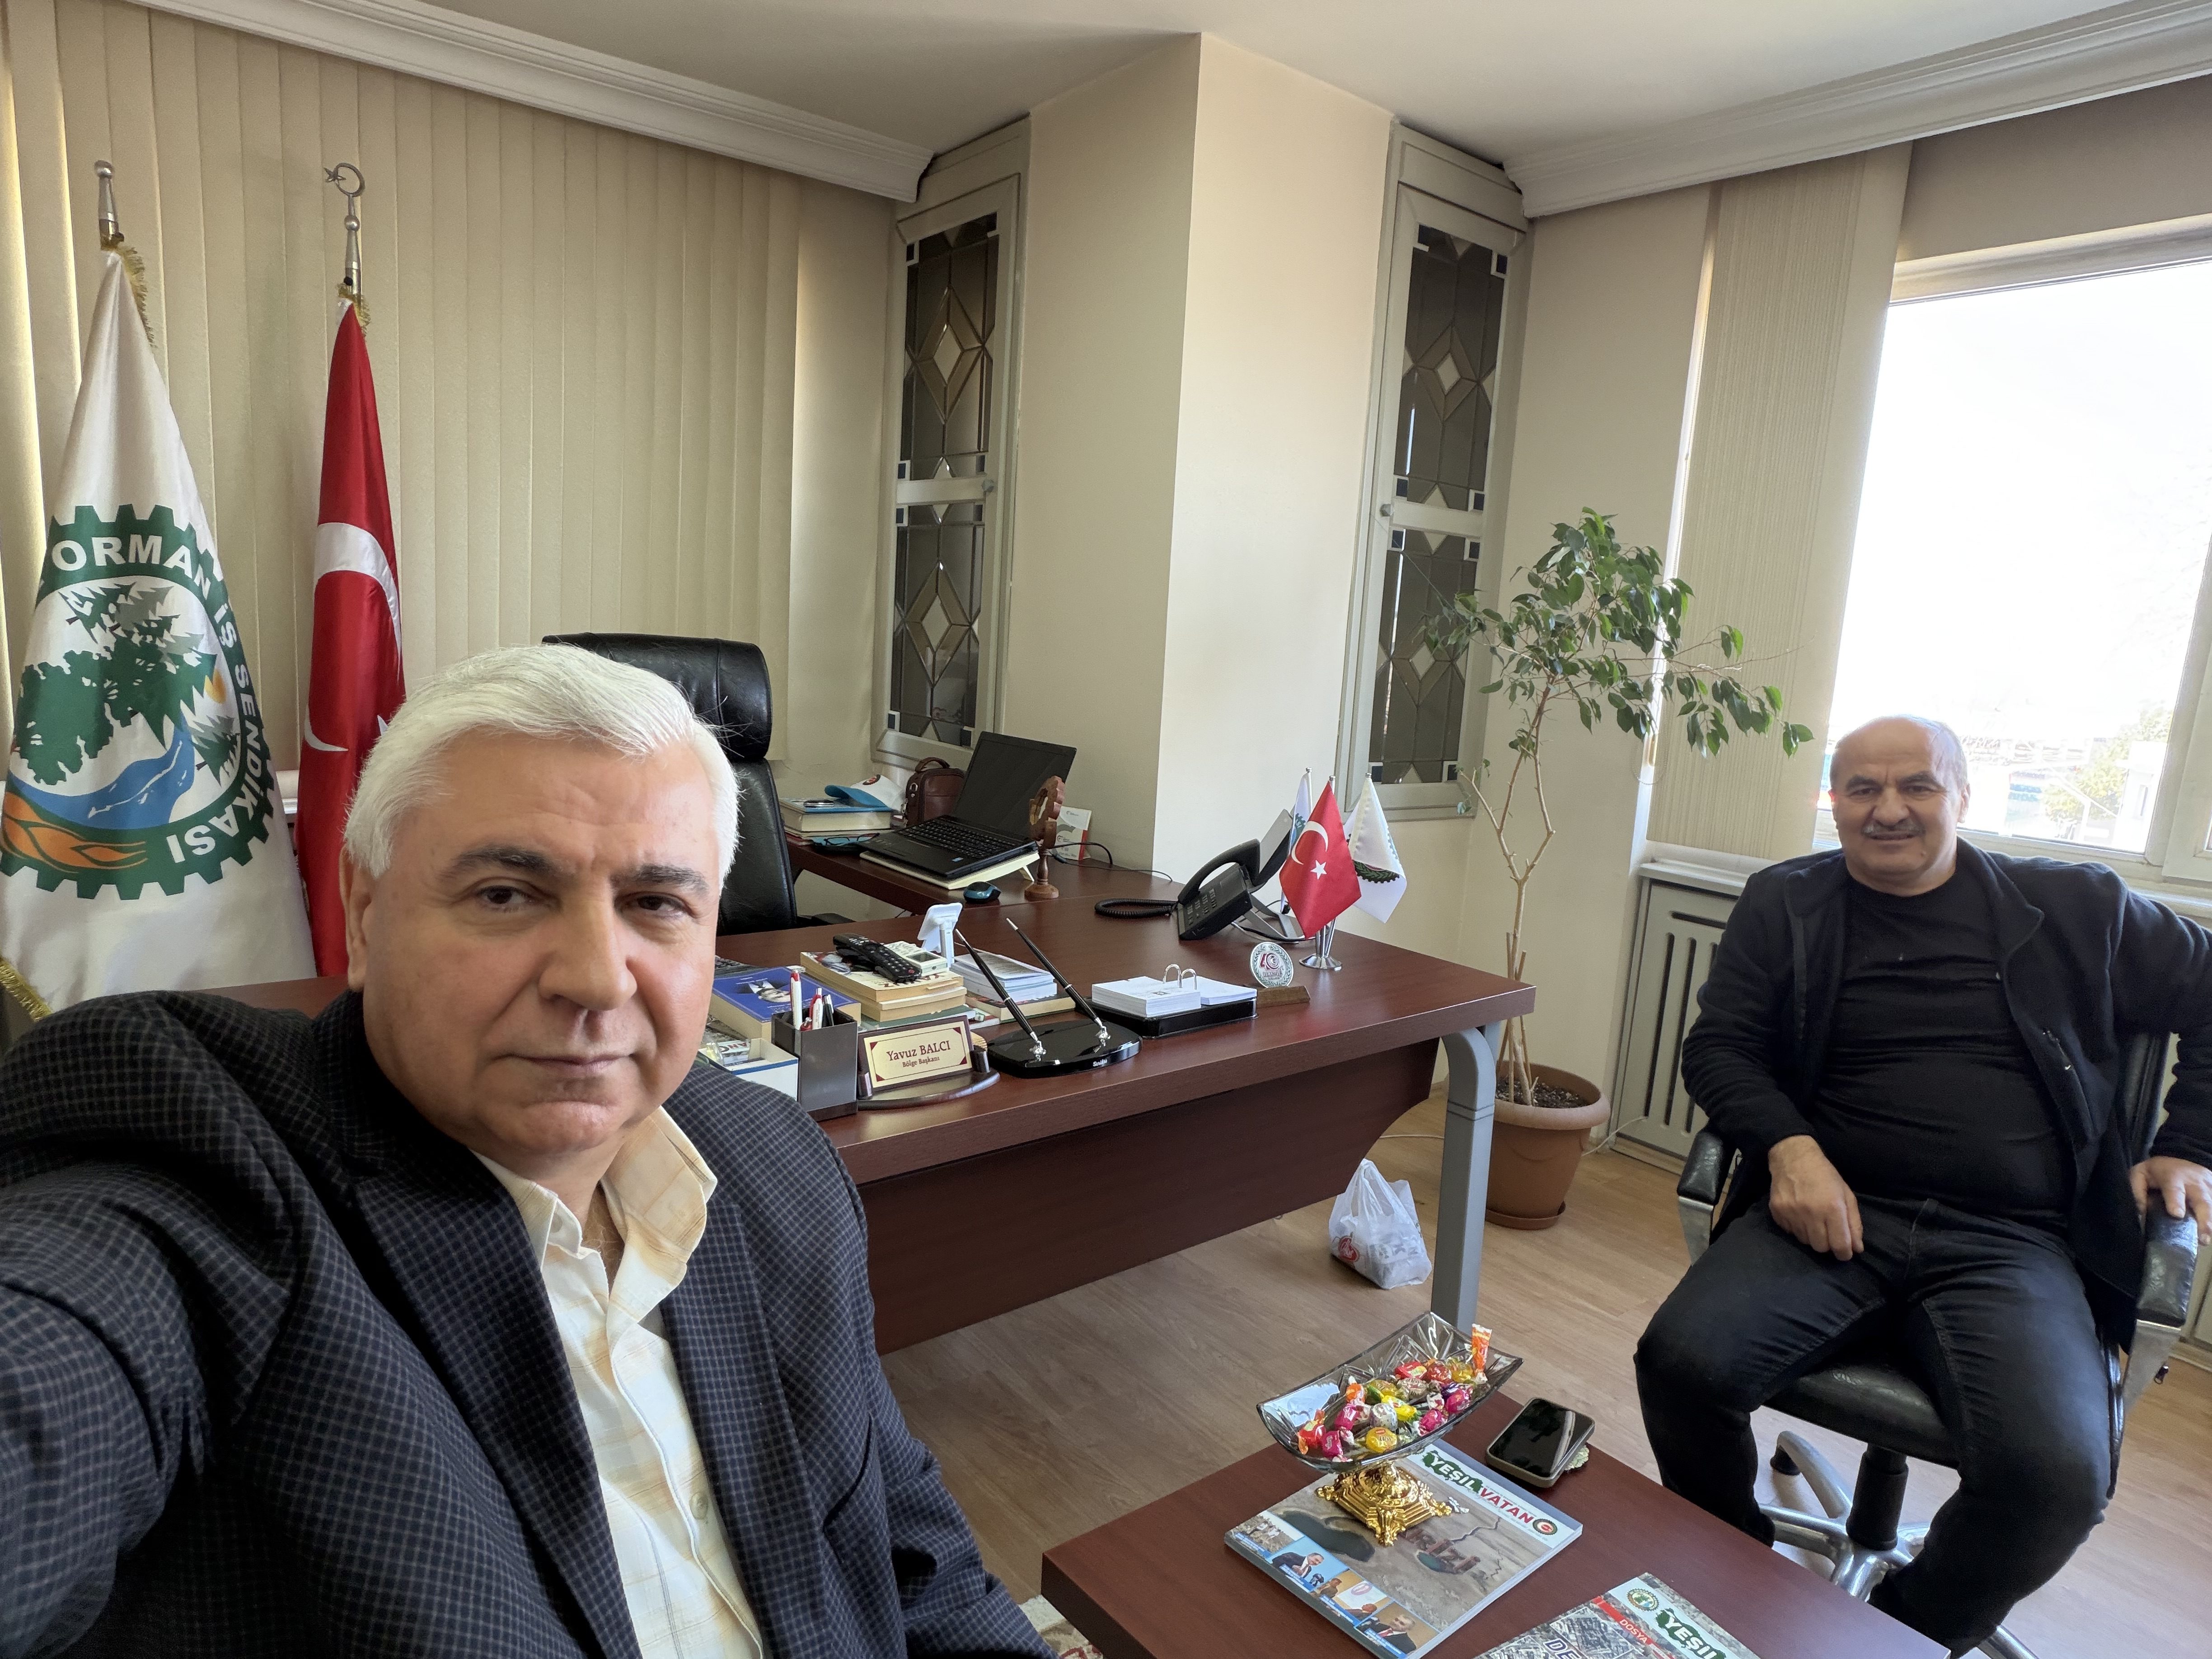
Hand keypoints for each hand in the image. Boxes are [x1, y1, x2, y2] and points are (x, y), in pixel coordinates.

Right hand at [1767, 1135, 1862, 1260]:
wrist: (1793, 1157)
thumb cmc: (1825, 1175)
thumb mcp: (1846, 1195)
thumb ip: (1854, 1223)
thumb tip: (1857, 1249)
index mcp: (1832, 1207)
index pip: (1840, 1245)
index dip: (1845, 1253)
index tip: (1845, 1251)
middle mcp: (1811, 1213)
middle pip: (1821, 1247)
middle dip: (1828, 1244)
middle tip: (1829, 1232)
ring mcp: (1791, 1213)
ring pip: (1805, 1242)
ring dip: (1812, 1236)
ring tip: (1813, 1220)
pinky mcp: (1777, 1212)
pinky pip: (1790, 1233)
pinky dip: (1797, 1229)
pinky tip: (1799, 1214)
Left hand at [2130, 1156, 2211, 1245]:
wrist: (2184, 1158)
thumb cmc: (2160, 1170)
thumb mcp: (2141, 1172)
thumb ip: (2137, 1190)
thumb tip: (2140, 1213)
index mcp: (2173, 1178)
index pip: (2174, 1190)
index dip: (2176, 1202)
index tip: (2177, 1214)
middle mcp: (2194, 1185)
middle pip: (2202, 1202)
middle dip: (2204, 1220)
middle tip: (2202, 1239)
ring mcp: (2209, 1190)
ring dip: (2210, 1224)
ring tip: (2205, 1241)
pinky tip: (2208, 1234)